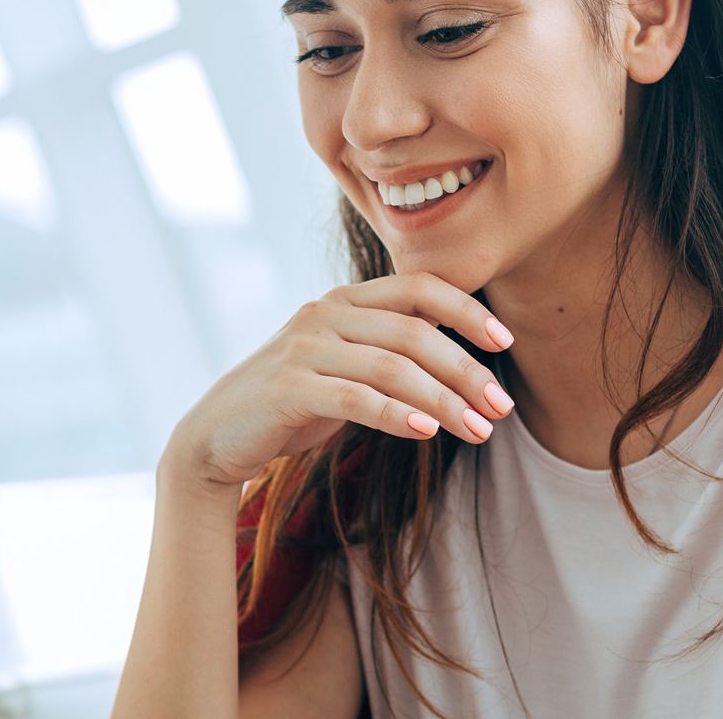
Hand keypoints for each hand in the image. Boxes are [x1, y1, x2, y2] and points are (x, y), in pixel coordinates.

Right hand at [163, 272, 516, 490]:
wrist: (217, 435)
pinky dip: (396, 414)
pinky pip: (355, 398)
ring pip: (392, 367)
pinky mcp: (288, 387)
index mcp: (345, 300)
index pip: (417, 287)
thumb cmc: (293, 402)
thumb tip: (459, 352)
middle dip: (466, 371)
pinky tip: (427, 433)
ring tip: (479, 431)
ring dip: (443, 401)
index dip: (465, 310)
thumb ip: (391, 351)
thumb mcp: (347, 367)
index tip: (505, 341)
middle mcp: (325, 313)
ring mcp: (304, 348)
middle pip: (413, 332)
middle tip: (501, 408)